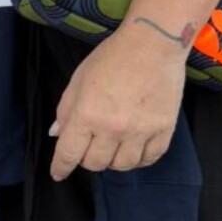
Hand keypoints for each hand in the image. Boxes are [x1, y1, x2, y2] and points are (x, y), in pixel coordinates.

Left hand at [49, 21, 185, 180]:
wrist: (151, 46)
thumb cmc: (111, 58)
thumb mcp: (78, 80)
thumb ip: (66, 110)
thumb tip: (58, 134)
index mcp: (86, 114)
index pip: (69, 153)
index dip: (61, 167)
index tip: (58, 173)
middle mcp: (112, 128)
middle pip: (95, 164)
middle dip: (86, 159)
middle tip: (88, 146)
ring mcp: (140, 132)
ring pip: (122, 166)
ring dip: (112, 161)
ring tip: (110, 146)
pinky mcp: (163, 132)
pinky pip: (149, 160)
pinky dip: (138, 159)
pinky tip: (132, 148)